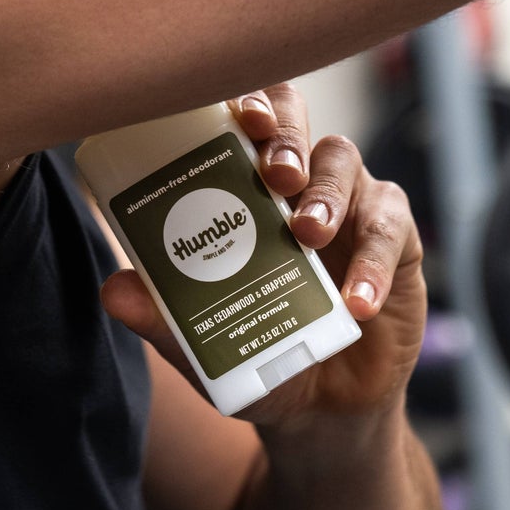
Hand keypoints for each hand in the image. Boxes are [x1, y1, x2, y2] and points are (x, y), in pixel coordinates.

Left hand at [99, 82, 426, 428]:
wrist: (323, 407)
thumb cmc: (257, 344)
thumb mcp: (204, 338)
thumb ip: (163, 316)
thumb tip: (113, 291)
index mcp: (246, 179)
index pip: (244, 116)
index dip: (244, 102)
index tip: (238, 118)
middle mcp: (299, 176)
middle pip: (297, 119)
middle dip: (285, 136)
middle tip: (273, 174)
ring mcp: (350, 200)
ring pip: (343, 162)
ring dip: (324, 195)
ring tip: (307, 237)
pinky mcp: (396, 237)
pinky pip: (389, 227)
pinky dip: (372, 261)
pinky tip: (355, 302)